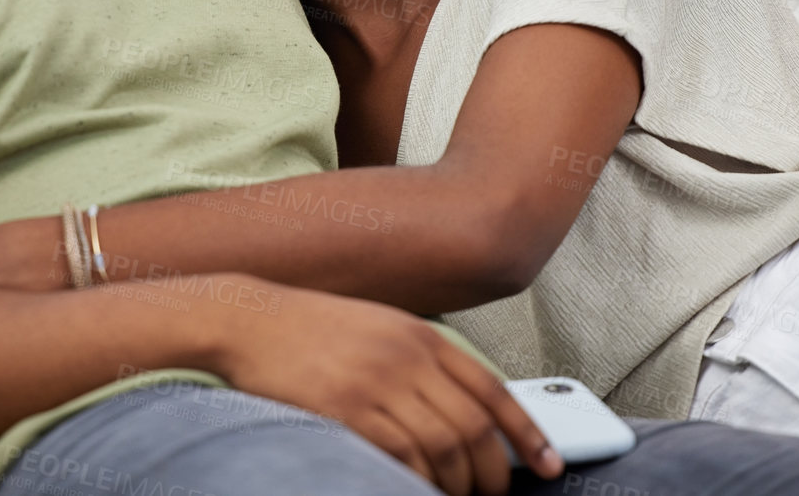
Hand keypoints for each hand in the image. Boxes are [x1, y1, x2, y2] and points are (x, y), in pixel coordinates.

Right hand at [203, 276, 560, 495]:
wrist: (249, 319)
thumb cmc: (311, 329)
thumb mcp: (378, 329)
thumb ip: (420, 361)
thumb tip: (465, 411)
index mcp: (421, 335)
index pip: (493, 390)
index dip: (528, 433)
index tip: (549, 464)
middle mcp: (406, 356)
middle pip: (474, 427)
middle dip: (495, 473)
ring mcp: (376, 382)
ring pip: (442, 448)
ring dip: (456, 484)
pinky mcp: (345, 409)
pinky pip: (400, 457)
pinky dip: (417, 482)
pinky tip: (417, 489)